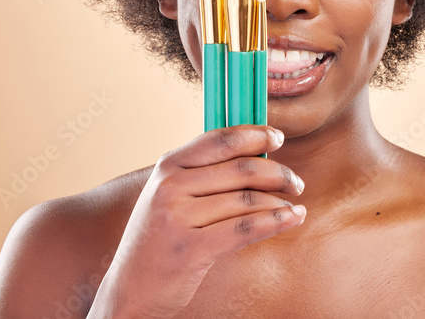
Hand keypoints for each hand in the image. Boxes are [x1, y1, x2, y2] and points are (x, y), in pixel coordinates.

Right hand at [86, 125, 305, 317]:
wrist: (129, 290)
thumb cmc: (159, 240)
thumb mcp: (169, 196)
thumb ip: (203, 174)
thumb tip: (257, 154)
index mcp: (167, 167)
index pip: (220, 140)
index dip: (255, 135)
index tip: (278, 137)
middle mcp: (170, 187)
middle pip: (241, 169)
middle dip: (278, 173)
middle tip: (295, 182)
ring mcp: (177, 217)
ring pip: (247, 200)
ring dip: (280, 203)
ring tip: (294, 207)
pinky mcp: (190, 249)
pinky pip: (246, 229)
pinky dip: (275, 221)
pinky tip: (291, 219)